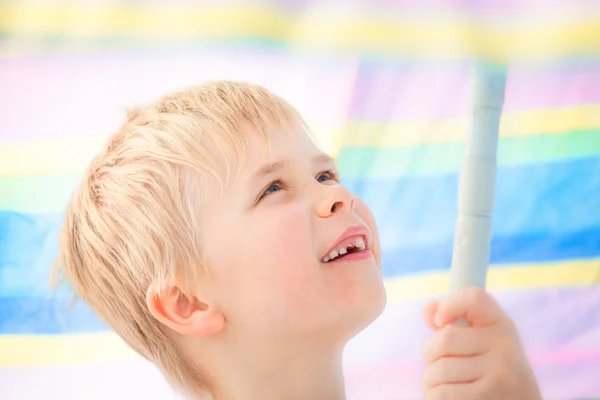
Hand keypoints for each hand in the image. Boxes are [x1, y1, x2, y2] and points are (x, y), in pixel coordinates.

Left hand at [421, 287, 541, 399]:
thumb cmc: (495, 375)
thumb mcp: (483, 344)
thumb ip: (453, 325)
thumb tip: (428, 308)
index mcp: (502, 326)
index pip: (474, 298)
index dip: (450, 304)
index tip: (439, 322)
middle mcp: (504, 347)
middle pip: (442, 340)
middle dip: (430, 355)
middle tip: (442, 366)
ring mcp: (499, 374)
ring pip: (437, 371)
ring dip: (431, 382)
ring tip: (449, 387)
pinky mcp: (487, 398)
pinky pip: (440, 394)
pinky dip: (436, 398)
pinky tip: (452, 399)